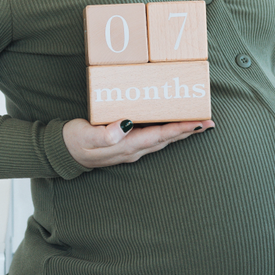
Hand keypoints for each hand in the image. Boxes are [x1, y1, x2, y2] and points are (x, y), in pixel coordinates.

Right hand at [63, 117, 213, 168]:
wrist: (64, 153)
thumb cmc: (75, 142)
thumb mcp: (85, 137)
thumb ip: (104, 134)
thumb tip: (123, 127)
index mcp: (127, 146)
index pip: (160, 135)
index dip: (180, 129)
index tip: (198, 123)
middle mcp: (134, 149)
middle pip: (167, 139)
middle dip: (188, 131)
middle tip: (209, 121)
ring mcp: (132, 148)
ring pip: (163, 139)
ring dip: (181, 131)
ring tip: (199, 123)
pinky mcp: (128, 144)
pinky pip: (154, 137)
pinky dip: (168, 130)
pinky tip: (173, 123)